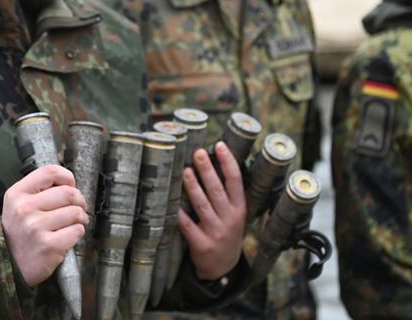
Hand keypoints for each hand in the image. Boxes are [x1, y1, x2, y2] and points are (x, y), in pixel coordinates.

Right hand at [2, 164, 87, 285]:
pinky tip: (69, 235)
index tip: (71, 185)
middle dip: (80, 200)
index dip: (67, 177)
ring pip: (75, 212)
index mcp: (16, 194)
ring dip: (81, 218)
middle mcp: (24, 209)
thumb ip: (38, 191)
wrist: (11, 266)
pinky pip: (77, 231)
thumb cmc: (21, 233)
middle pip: (68, 193)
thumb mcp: (18, 205)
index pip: (49, 172)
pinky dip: (78, 232)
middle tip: (79, 208)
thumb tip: (69, 183)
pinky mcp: (49, 245)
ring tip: (75, 223)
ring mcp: (36, 227)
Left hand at [178, 141, 245, 280]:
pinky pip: (188, 225)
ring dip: (193, 187)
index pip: (236, 181)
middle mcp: (230, 219)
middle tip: (198, 153)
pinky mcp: (202, 245)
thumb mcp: (235, 214)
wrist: (224, 267)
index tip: (220, 145)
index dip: (229, 162)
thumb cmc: (226, 231)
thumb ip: (227, 194)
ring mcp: (216, 232)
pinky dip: (180, 214)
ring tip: (186, 170)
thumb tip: (212, 162)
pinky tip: (172, 202)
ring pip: (202, 205)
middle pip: (217, 191)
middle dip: (207, 170)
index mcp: (240, 209)